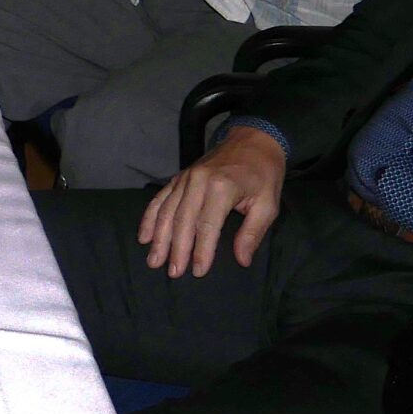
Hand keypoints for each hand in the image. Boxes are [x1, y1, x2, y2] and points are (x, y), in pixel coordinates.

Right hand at [136, 124, 287, 277]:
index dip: (201, 250)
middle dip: (176, 249)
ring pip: (167, 212)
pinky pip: (159, 199)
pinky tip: (144, 236)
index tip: (198, 272)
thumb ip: (252, 233)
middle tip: (172, 272)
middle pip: (182, 221)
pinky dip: (149, 218)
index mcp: (222, 188)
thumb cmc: (263, 175)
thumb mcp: (268, 204)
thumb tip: (241, 260)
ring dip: (159, 238)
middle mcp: (198, 182)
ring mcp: (185, 178)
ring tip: (153, 260)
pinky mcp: (178, 177)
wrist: (253, 141)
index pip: (206, 226)